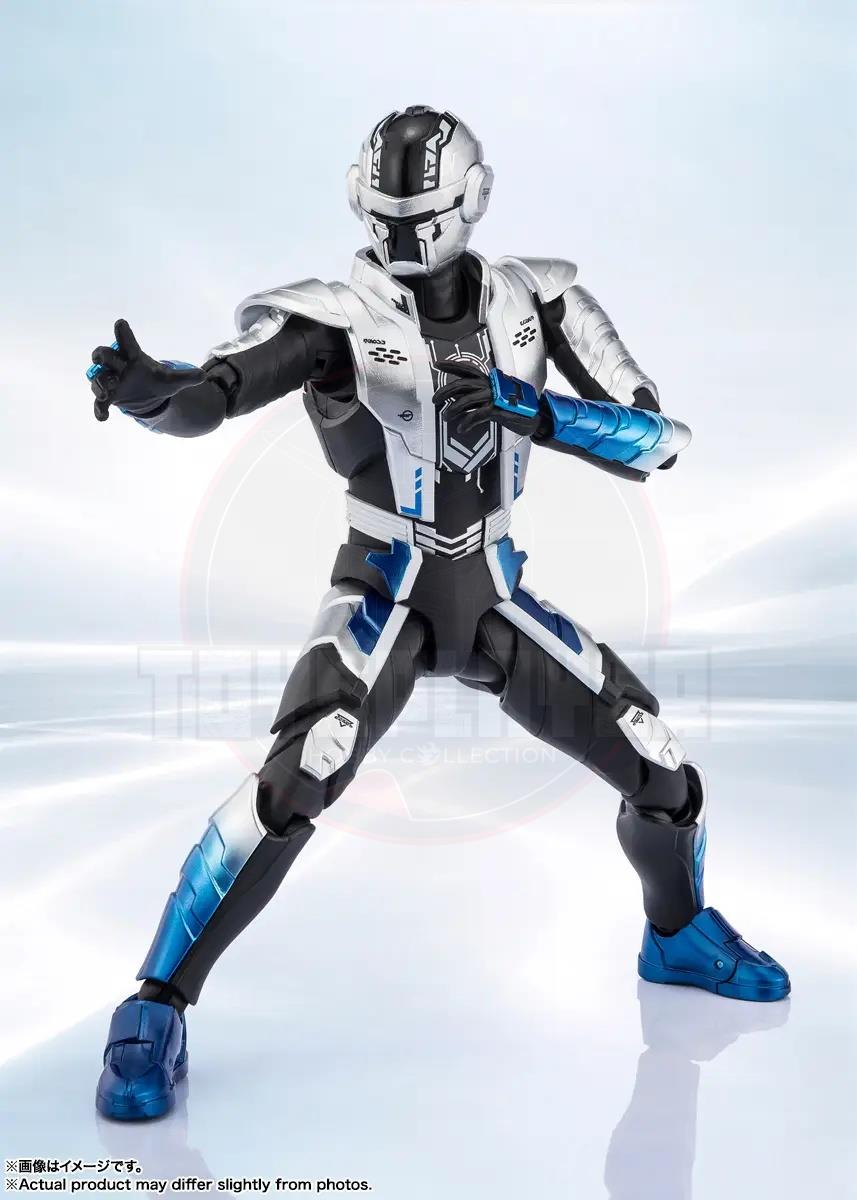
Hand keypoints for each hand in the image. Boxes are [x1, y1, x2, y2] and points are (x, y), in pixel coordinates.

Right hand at [88, 319, 204, 420]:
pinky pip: (98, 403)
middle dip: (101, 355)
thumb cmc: (157, 381)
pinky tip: (102, 417)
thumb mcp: (173, 381)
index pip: (128, 342)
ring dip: (100, 384)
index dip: (124, 333)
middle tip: (100, 358)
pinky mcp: (109, 397)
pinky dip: (99, 410)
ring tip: (107, 392)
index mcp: (134, 358)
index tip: (121, 323)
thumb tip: (203, 376)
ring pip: (98, 378)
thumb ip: (186, 377)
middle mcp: (119, 366)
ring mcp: (111, 381)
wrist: (148, 396)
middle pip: (105, 355)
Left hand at [432, 363, 548, 437]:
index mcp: (489, 381)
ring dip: (452, 409)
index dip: (452, 365)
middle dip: (445, 391)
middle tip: (435, 400)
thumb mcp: (495, 398)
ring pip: (466, 400)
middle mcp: (490, 385)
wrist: (534, 417)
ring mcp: (494, 397)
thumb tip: (460, 401)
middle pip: (462, 384)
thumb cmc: (516, 408)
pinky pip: (476, 415)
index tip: (438, 365)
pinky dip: (466, 422)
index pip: (468, 369)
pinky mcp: (498, 410)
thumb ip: (479, 396)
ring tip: (446, 417)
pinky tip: (462, 428)